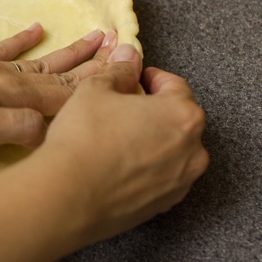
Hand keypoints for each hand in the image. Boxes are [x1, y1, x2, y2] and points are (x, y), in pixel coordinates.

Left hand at [0, 24, 117, 152]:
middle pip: (59, 73)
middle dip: (94, 66)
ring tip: (96, 37)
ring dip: (69, 52)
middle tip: (126, 51)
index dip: (99, 91)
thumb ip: (18, 128)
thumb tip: (53, 130)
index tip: (131, 83)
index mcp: (13, 94)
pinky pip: (3, 49)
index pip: (66, 96)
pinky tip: (36, 28)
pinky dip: (22, 40)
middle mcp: (7, 77)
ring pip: (39, 60)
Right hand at [36, 44, 208, 246]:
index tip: (135, 78)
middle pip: (179, 120)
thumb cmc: (84, 137)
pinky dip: (147, 168)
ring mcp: (181, 182)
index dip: (152, 78)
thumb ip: (119, 70)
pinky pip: (162, 178)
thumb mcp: (95, 90)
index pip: (175, 85)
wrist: (68, 195)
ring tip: (120, 139)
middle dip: (155, 110)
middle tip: (125, 108)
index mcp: (182, 114)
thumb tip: (129, 55)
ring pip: (173, 151)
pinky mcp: (164, 205)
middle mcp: (193, 150)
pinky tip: (119, 165)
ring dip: (153, 140)